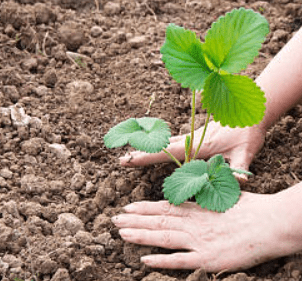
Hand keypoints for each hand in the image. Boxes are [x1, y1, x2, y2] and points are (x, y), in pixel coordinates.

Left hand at [112, 193, 284, 270]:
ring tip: (121, 233)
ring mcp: (198, 241)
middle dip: (134, 220)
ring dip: (140, 235)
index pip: (163, 208)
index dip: (143, 208)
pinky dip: (161, 260)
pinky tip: (144, 260)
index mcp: (196, 209)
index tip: (127, 208)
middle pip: (157, 221)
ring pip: (162, 237)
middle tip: (114, 219)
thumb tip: (188, 201)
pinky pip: (179, 260)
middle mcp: (192, 223)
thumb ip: (202, 202)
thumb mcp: (220, 200)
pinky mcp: (206, 259)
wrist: (267, 223)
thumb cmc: (247, 209)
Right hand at [120, 121, 265, 180]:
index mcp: (199, 146)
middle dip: (141, 153)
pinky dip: (161, 143)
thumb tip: (239, 182)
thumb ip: (240, 167)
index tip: (128, 158)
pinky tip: (158, 145)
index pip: (168, 152)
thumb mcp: (246, 152)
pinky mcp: (197, 135)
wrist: (250, 113)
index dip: (147, 156)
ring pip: (166, 142)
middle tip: (122, 158)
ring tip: (133, 151)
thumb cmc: (248, 132)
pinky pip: (174, 140)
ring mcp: (193, 136)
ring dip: (149, 146)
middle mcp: (192, 140)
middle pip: (161, 147)